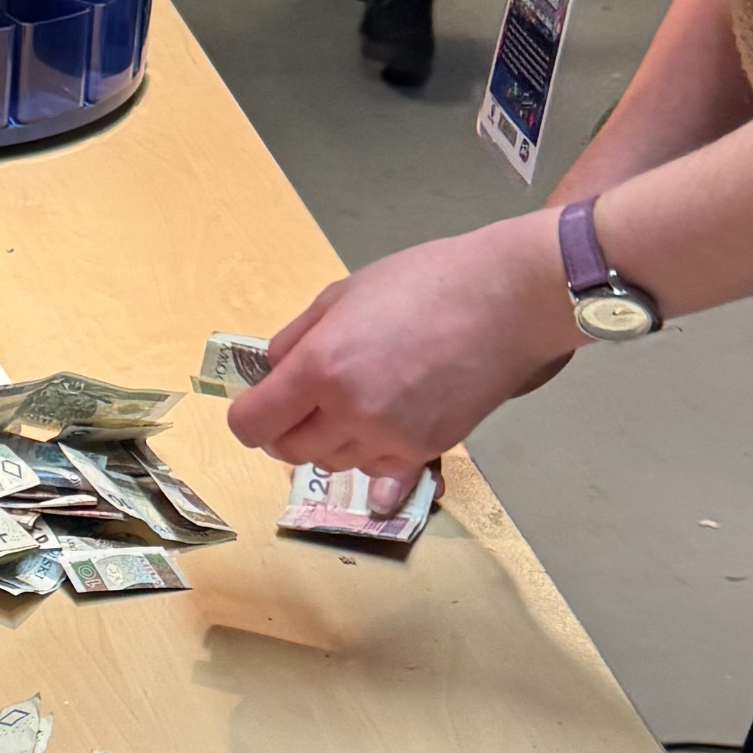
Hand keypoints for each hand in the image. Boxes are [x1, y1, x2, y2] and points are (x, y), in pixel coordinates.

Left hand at [227, 220, 576, 510]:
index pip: (253, 424)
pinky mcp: (423, 451)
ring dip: (327, 441)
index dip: (247, 416)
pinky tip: (383, 417)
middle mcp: (350, 411)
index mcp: (321, 367)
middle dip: (284, 430)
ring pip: (332, 463)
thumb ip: (296, 340)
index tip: (256, 404)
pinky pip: (375, 469)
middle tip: (299, 403)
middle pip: (288, 451)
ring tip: (350, 402)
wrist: (505, 301)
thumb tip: (270, 373)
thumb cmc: (424, 283)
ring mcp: (389, 437)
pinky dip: (367, 451)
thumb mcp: (342, 295)